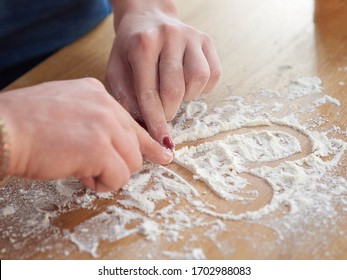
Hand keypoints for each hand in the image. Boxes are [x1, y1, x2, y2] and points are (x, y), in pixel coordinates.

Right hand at [0, 78, 172, 191]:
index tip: (163, 152)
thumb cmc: (26, 124)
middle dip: (119, 163)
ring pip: (131, 163)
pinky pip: (118, 177)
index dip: (148, 142)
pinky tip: (82, 175)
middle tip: (95, 168)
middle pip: (135, 146)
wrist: (3, 128)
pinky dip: (102, 183)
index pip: (132, 121)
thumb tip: (110, 148)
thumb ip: (94, 123)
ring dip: (110, 174)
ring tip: (85, 171)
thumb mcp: (67, 110)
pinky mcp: (99, 148)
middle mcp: (106, 105)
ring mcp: (104, 125)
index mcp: (98, 93)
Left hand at [106, 0, 220, 147]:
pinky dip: (202, 88)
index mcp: (142, 43)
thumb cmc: (130, 50)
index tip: (161, 142)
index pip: (149, 91)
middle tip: (163, 114)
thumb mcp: (116, 71)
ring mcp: (191, 35)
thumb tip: (144, 129)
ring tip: (174, 93)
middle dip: (169, 111)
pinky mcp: (206, 40)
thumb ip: (126, 99)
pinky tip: (187, 84)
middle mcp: (169, 35)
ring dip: (187, 97)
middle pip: (174, 88)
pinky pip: (213, 74)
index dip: (156, 121)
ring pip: (198, 80)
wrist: (147, 18)